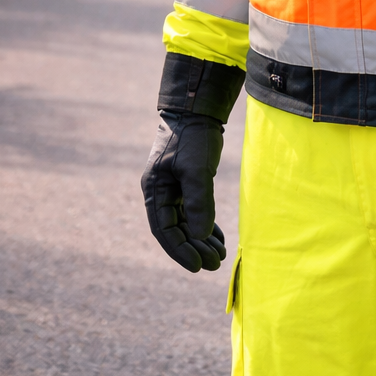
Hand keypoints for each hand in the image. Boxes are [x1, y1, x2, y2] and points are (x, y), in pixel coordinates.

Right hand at [140, 51, 244, 273]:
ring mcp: (173, 188)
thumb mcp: (196, 170)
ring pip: (185, 222)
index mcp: (155, 190)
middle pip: (175, 229)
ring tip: (220, 255)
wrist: (198, 109)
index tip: (197, 266)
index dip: (180, 250)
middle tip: (215, 263)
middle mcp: (160, 192)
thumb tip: (199, 235)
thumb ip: (198, 203)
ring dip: (201, 239)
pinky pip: (193, 211)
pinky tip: (218, 238)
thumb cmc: (193, 136)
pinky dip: (205, 225)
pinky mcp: (187, 182)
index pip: (164, 230)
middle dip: (195, 248)